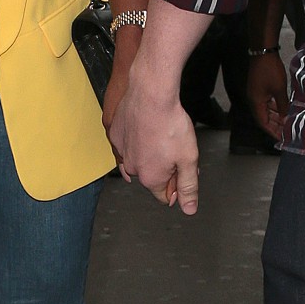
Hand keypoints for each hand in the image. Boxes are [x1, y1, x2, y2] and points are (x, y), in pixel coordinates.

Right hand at [108, 58, 199, 213]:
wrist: (151, 94)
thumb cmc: (170, 123)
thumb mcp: (189, 159)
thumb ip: (188, 186)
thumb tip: (189, 209)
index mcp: (151, 178)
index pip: (164, 195)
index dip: (178, 183)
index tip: (183, 167)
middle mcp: (132, 168)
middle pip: (152, 176)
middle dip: (165, 167)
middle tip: (176, 147)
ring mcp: (121, 151)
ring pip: (138, 159)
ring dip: (150, 152)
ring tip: (162, 135)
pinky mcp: (115, 133)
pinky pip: (127, 142)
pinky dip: (136, 138)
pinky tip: (147, 128)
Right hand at [246, 52, 286, 140]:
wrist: (263, 51)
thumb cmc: (270, 70)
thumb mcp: (279, 90)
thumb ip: (283, 106)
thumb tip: (286, 119)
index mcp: (256, 102)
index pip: (263, 123)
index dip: (272, 131)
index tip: (281, 139)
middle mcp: (254, 100)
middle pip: (264, 117)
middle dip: (275, 125)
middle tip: (286, 133)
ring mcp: (257, 93)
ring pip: (266, 110)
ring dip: (276, 116)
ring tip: (287, 123)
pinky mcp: (260, 87)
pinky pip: (267, 102)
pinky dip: (275, 107)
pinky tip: (284, 109)